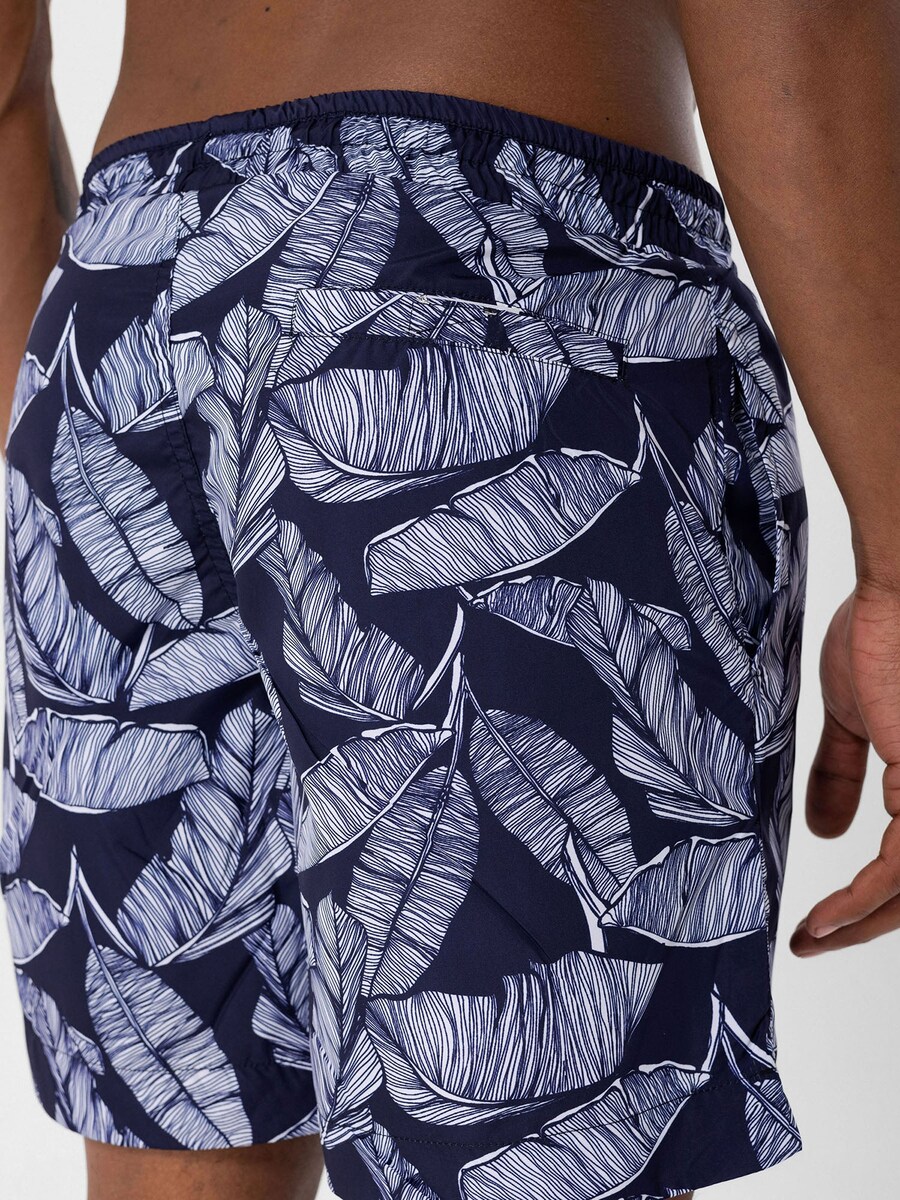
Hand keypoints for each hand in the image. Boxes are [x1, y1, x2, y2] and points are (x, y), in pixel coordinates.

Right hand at [790, 579, 899, 955]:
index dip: (870, 899)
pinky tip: (825, 916)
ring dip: (860, 924)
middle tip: (812, 938)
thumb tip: (829, 833)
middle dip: (866, 924)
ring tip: (811, 935)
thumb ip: (843, 775)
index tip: (819, 917)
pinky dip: (861, 903)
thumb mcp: (855, 720)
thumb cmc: (883, 634)